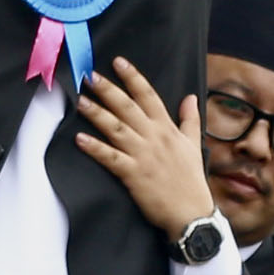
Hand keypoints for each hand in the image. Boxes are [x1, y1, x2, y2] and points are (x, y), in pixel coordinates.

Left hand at [73, 58, 214, 240]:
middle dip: (108, 90)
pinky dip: (95, 148)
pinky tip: (80, 139)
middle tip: (89, 75)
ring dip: (97, 114)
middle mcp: (154, 137)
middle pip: (128, 108)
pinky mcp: (133, 175)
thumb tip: (191, 97)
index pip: (149, 96)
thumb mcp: (193, 144)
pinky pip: (111, 158)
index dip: (133, 77)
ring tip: (80, 101)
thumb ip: (190, 118)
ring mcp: (143, 155)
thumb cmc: (191, 180)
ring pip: (116, 128)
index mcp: (167, 128)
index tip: (118, 62)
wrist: (191, 213)